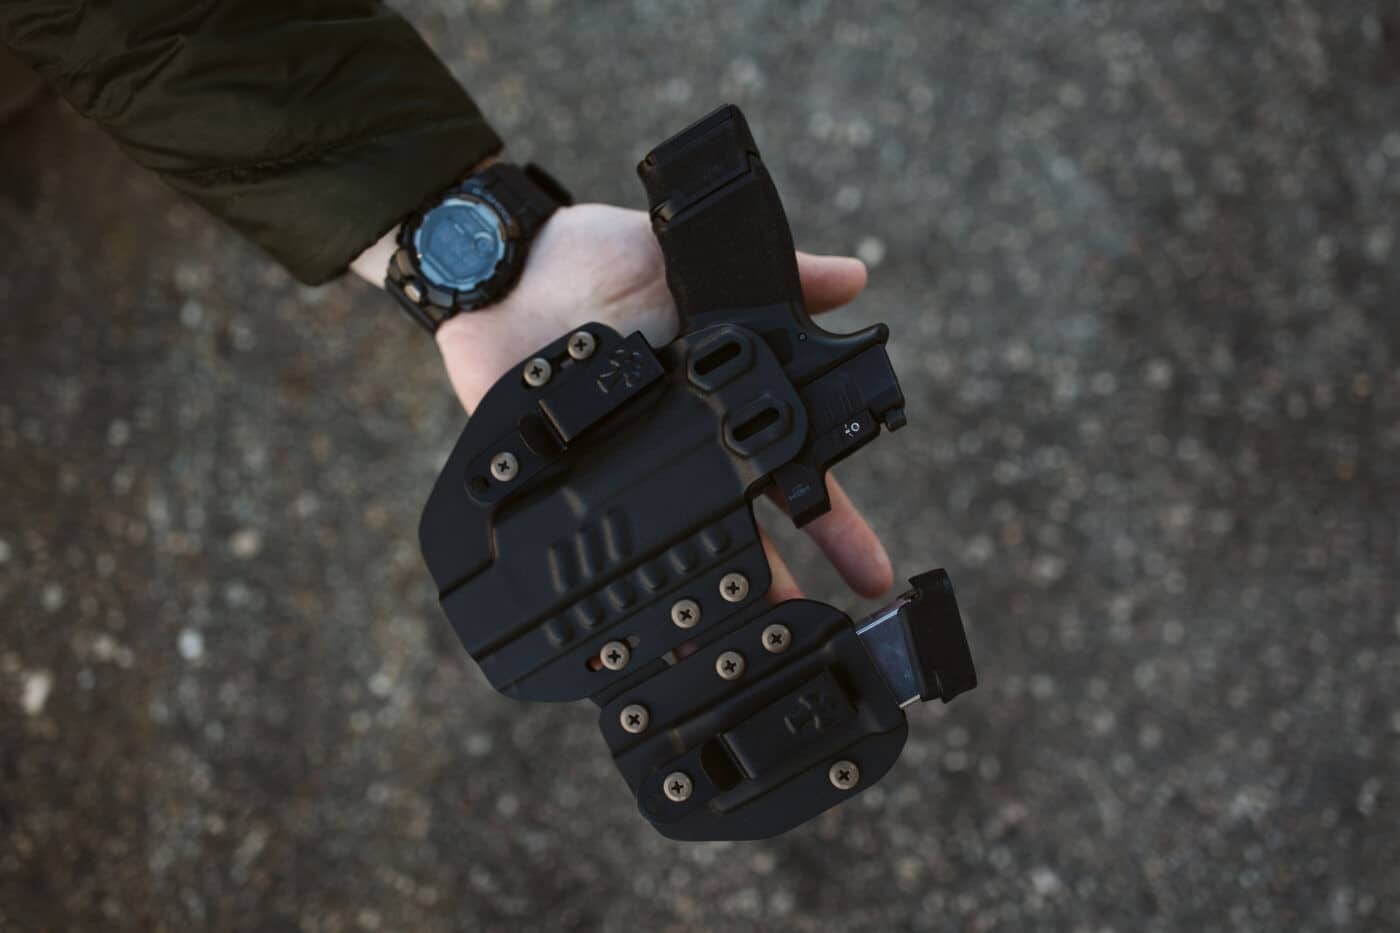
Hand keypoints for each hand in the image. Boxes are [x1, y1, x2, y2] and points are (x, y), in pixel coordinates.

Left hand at [434, 203, 893, 600]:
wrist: (509, 267)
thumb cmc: (602, 257)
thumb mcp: (692, 260)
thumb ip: (777, 274)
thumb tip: (855, 278)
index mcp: (722, 402)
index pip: (794, 471)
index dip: (833, 524)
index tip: (868, 574)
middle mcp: (681, 444)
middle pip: (738, 528)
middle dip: (772, 587)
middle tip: (796, 633)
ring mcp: (625, 467)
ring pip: (671, 547)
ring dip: (692, 600)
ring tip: (713, 651)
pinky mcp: (566, 478)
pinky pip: (592, 543)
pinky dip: (609, 583)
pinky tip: (624, 624)